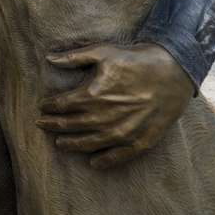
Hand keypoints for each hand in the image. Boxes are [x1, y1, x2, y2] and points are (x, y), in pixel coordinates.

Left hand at [37, 42, 192, 168]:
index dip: (49, 107)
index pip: (62, 105)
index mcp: (92, 94)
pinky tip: (94, 163)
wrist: (172, 70)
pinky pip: (119, 156)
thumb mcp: (102, 52)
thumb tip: (49, 58)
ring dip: (72, 144)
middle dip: (54, 125)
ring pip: (90, 143)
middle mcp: (104, 116)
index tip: (42, 107)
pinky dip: (105, 161)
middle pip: (71, 126)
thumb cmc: (134, 59)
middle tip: (42, 125)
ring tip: (60, 143)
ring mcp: (123, 131)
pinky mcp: (141, 140)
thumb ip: (74, 57)